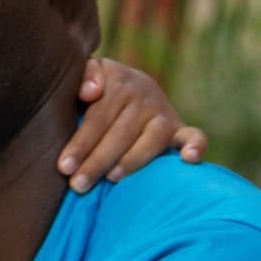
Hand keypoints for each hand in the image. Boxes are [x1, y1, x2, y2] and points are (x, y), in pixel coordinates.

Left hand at [60, 57, 206, 192]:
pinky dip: (196, 146)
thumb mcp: (88, 75)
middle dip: (97, 160)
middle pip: (120, 132)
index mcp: (119, 81)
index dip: (80, 143)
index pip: (98, 117)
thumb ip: (85, 75)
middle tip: (78, 185)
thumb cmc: (97, 91)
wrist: (130, 87)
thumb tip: (91, 92)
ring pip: (152, 139)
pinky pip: (194, 136)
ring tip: (112, 178)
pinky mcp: (180, 128)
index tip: (64, 167)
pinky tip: (189, 159)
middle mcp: (145, 94)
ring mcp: (164, 112)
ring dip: (133, 160)